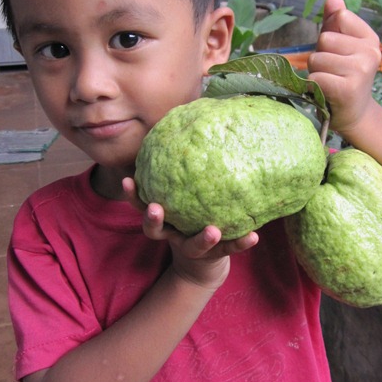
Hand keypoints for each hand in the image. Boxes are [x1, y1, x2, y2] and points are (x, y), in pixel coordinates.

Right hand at [122, 177, 258, 290]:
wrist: (203, 261)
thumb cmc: (192, 214)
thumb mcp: (182, 194)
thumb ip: (181, 170)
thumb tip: (194, 120)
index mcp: (163, 216)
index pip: (141, 203)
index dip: (132, 194)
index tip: (127, 180)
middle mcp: (173, 233)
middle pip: (155, 229)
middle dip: (153, 219)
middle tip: (156, 208)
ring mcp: (192, 246)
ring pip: (193, 245)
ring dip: (202, 238)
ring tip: (213, 230)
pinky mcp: (215, 254)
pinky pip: (229, 249)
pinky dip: (240, 243)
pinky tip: (254, 236)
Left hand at [308, 0, 381, 135]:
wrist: (354, 114)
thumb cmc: (343, 75)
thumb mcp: (341, 45)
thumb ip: (335, 21)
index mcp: (370, 38)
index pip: (339, 18)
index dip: (330, 34)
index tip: (339, 52)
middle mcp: (370, 53)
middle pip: (325, 39)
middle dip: (320, 55)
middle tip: (332, 72)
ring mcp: (361, 71)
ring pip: (317, 59)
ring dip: (316, 72)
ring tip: (330, 82)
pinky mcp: (347, 89)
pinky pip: (315, 78)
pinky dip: (314, 87)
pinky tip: (327, 93)